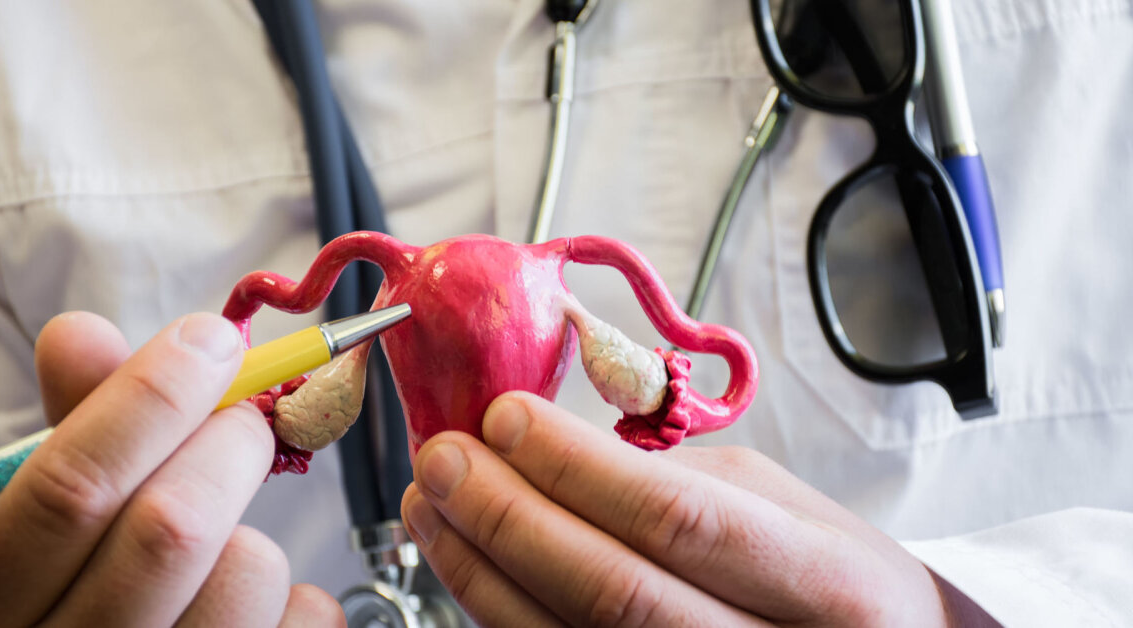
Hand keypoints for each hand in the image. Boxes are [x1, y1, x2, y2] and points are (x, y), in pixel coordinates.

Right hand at [0, 312, 342, 626]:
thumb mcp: (53, 533)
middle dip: (229, 444)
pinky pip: (306, 616)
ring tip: (225, 551)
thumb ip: (78, 433)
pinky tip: (254, 610)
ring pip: (248, 570)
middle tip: (244, 422)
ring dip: (255, 534)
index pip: (68, 489)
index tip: (207, 342)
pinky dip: (298, 596)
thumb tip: (80, 333)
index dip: (147, 401)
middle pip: (171, 527)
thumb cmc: (81, 602)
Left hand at [402, 392, 971, 626]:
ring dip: (482, 565)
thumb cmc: (828, 574)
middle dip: (509, 515)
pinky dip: (497, 606)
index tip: (505, 416)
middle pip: (611, 588)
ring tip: (432, 500)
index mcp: (825, 579)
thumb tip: (547, 448)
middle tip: (444, 456)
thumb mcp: (778, 504)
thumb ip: (673, 480)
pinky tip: (463, 557)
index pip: (676, 517)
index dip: (577, 467)